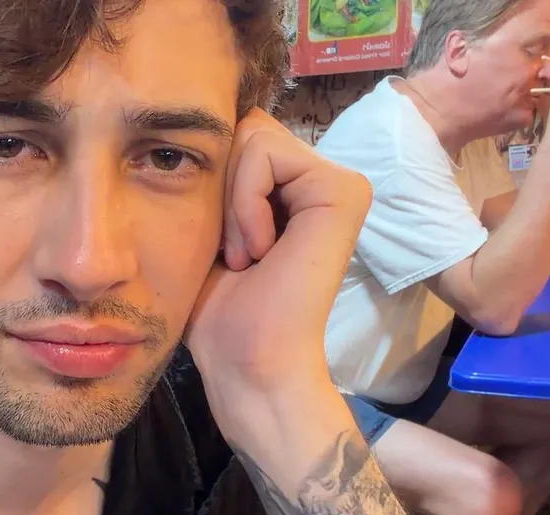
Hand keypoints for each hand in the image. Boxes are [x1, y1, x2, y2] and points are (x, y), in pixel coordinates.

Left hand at [184, 109, 370, 449]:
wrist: (247, 361)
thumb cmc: (219, 311)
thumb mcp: (205, 226)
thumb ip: (216, 174)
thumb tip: (206, 118)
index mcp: (293, 190)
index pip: (238, 136)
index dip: (211, 182)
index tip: (223, 249)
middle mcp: (322, 182)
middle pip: (246, 128)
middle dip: (220, 189)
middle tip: (235, 255)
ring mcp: (340, 184)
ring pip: (251, 136)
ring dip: (231, 202)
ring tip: (246, 256)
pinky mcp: (345, 190)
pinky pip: (264, 153)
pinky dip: (244, 203)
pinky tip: (261, 251)